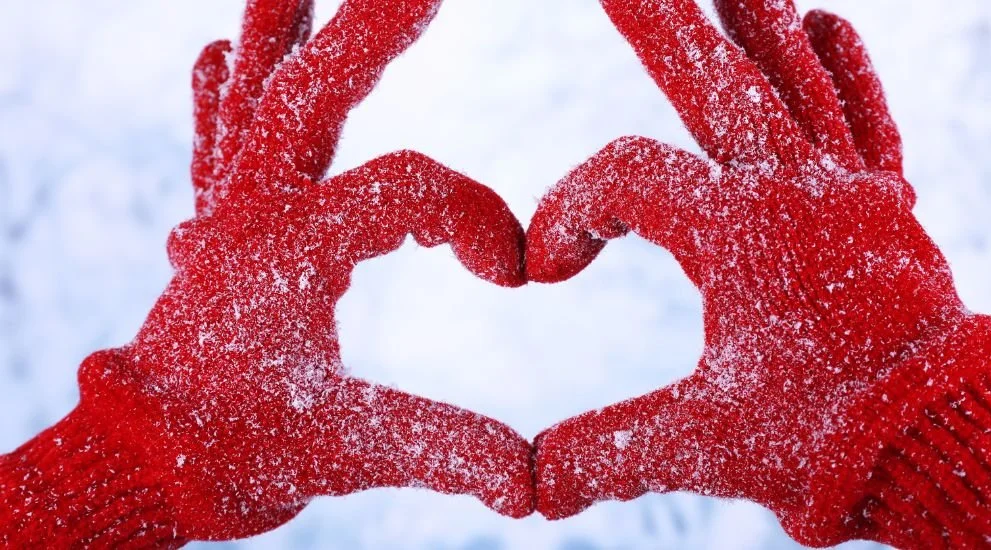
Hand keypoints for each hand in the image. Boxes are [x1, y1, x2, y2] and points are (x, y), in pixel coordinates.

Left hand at [3, 0, 531, 544]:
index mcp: (290, 249)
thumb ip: (446, 450)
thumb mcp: (347, 450)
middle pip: (315, 92)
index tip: (513, 276)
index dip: (476, 221)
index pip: (407, 191)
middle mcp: (251, 210)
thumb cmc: (237, 453)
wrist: (143, 463)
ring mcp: (227, 210)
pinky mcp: (218, 226)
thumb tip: (535, 483)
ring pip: (258, 96)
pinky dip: (223, 95)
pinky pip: (219, 143)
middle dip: (371, 29)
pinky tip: (215, 53)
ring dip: (283, 30)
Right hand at [527, 0, 990, 543]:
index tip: (547, 270)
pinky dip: (849, 72)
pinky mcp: (887, 210)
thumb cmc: (826, 440)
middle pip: (712, 85)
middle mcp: (793, 192)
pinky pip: (868, 123)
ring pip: (794, 83)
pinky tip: (832, 20)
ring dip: (755, 24)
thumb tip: (528, 489)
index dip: (566, 212)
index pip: (624, 181)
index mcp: (735, 233)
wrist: (943, 447)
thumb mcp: (701, 444)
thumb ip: (605, 453)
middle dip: (661, 26)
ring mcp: (848, 193)